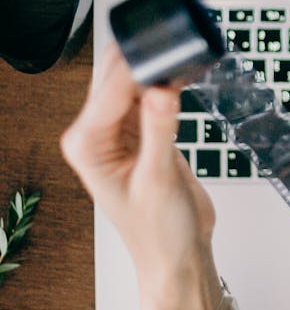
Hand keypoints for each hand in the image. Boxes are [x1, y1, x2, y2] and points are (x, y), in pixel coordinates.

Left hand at [61, 43, 225, 309]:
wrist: (178, 255)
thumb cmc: (158, 233)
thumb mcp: (159, 181)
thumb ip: (159, 130)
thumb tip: (161, 88)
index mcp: (86, 143)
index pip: (111, 88)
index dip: (140, 68)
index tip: (169, 54)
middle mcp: (96, 133)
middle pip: (116, 75)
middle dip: (145, 63)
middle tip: (178, 58)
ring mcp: (119, 129)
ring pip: (133, 79)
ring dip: (157, 70)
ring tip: (183, 69)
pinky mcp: (142, 129)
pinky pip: (150, 92)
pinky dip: (166, 82)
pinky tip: (182, 79)